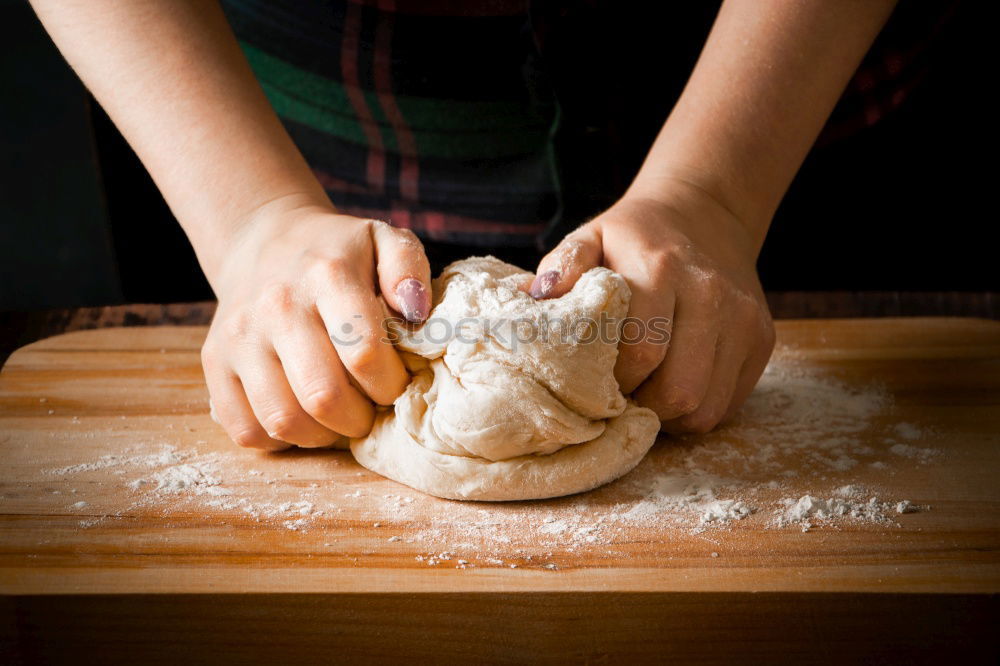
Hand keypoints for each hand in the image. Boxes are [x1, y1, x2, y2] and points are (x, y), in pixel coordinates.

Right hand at [202, 202, 430, 449]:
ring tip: (338, 417)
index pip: (364, 353)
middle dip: (359, 419)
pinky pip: (245, 428)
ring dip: (322, 436)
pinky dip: (279, 440)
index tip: (396, 383)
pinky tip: (302, 418)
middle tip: (370, 409)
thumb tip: (416, 311)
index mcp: (326, 275)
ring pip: (282, 420)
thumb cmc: (336, 252)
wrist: (263, 239)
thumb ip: (409, 269)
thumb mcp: (383, 239)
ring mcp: (240, 336)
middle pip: (323, 396)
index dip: (390, 384)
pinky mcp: (214, 361)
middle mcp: (277, 305)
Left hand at [529, 184, 774, 432]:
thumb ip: (562, 267)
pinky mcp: (762, 340)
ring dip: (667, 416)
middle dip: (640, 407)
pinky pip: (726, 405)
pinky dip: (695, 411)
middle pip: (679, 390)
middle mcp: (711, 295)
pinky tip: (673, 385)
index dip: (611, 382)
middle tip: (617, 398)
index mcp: (661, 268)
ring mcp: (744, 320)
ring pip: (705, 408)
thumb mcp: (590, 238)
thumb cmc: (634, 238)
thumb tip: (534, 301)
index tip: (591, 381)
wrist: (705, 214)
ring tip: (644, 394)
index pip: (640, 352)